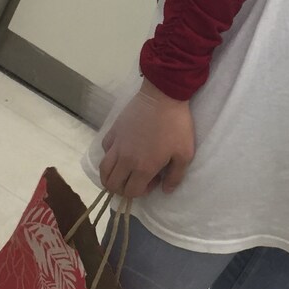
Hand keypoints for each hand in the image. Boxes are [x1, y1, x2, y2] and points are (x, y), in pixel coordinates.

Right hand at [98, 79, 195, 198]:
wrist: (163, 96)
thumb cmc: (176, 125)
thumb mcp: (185, 153)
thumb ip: (175, 176)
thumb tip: (166, 190)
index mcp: (143, 167)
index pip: (131, 192)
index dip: (142, 192)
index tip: (154, 181)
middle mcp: (125, 159)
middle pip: (112, 184)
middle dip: (123, 189)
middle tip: (136, 180)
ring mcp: (116, 144)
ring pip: (103, 169)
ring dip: (110, 176)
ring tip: (123, 172)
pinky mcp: (113, 131)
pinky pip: (105, 149)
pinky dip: (109, 156)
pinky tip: (121, 151)